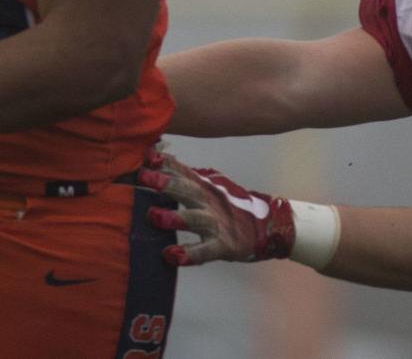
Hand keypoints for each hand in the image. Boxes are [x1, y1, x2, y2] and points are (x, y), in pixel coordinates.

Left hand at [142, 151, 296, 265]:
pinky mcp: (224, 245)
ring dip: (174, 217)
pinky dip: (189, 254)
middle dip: (165, 182)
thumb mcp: (211, 184)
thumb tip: (160, 158)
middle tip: (142, 177)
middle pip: (187, 189)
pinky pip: (205, 250)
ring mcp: (216, 222)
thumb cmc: (231, 205)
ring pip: (195, 218)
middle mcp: (209, 200)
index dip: (162, 163)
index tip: (143, 156)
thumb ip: (187, 174)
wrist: (268, 225)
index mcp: (204, 185)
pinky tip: (172, 256)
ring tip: (154, 216)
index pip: (181, 171)